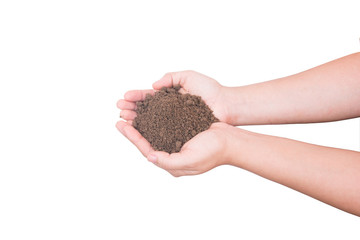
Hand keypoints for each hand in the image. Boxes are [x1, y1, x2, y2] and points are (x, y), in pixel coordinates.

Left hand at [116, 120, 233, 176]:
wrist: (230, 140)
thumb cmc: (213, 151)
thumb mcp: (190, 160)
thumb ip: (168, 161)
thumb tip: (149, 156)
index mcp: (171, 162)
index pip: (146, 149)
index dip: (133, 137)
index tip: (121, 124)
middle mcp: (171, 152)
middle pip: (146, 139)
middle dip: (133, 127)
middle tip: (121, 114)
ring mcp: (176, 141)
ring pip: (153, 130)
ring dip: (142, 120)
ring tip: (131, 110)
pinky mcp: (182, 131)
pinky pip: (164, 123)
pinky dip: (155, 116)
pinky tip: (149, 109)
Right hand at [117, 71, 229, 123]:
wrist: (227, 105)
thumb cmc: (210, 90)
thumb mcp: (189, 76)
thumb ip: (171, 77)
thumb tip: (153, 85)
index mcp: (170, 97)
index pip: (149, 97)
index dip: (136, 97)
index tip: (124, 98)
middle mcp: (170, 110)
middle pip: (146, 110)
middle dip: (132, 109)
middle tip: (120, 110)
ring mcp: (174, 122)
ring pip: (151, 122)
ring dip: (136, 121)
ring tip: (124, 119)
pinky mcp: (180, 132)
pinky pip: (162, 132)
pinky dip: (150, 132)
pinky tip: (139, 131)